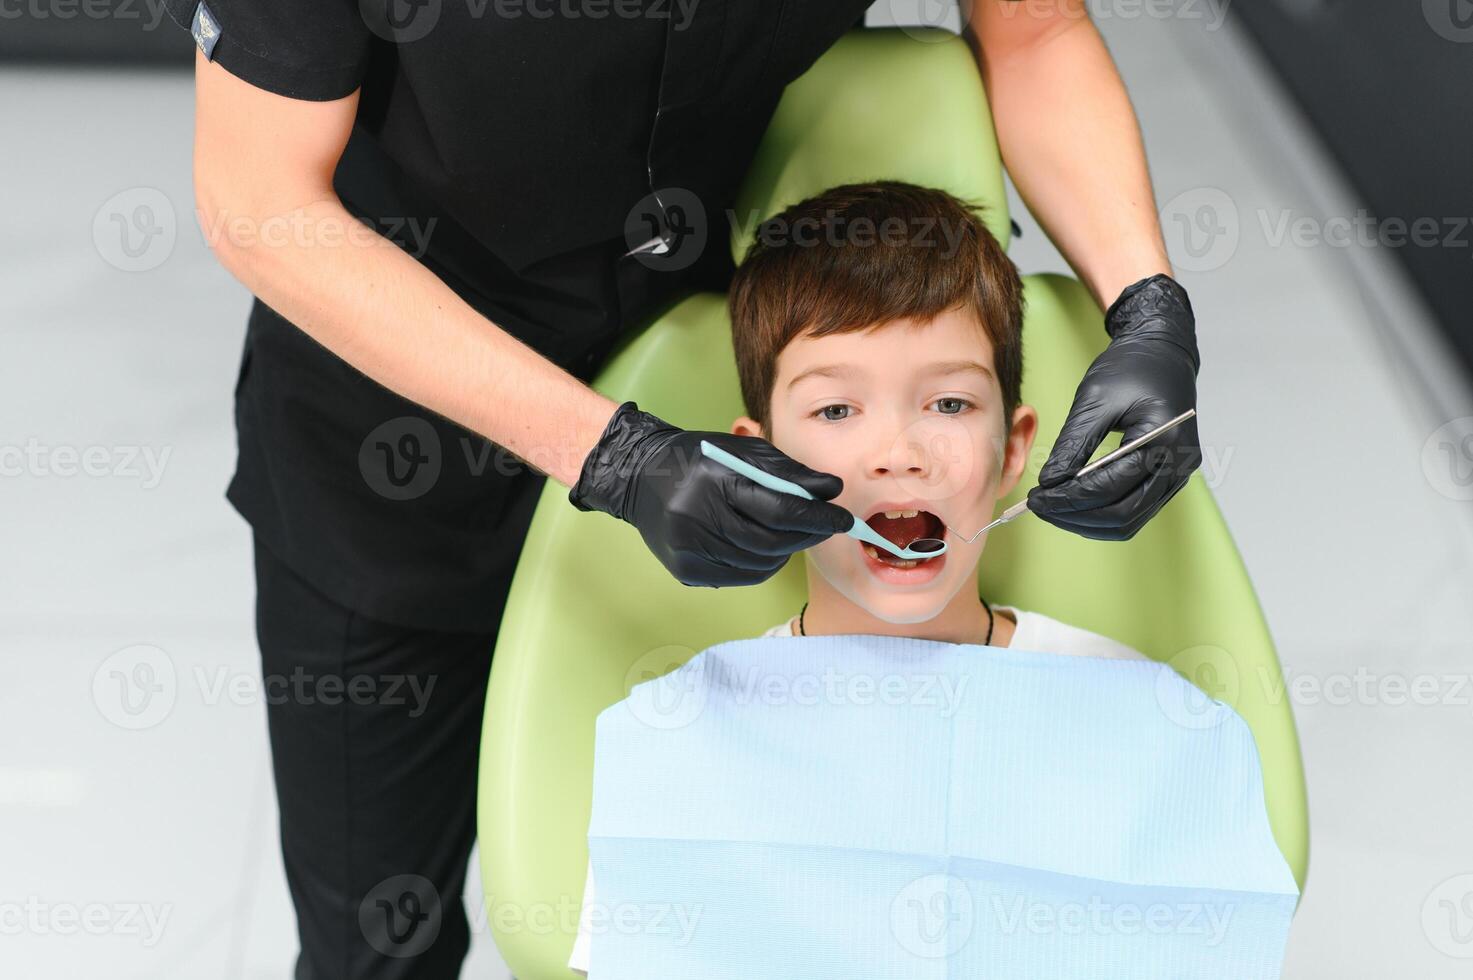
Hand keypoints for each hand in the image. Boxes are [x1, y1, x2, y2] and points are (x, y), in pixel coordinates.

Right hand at [568, 401, 853, 586]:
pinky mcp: (685, 570)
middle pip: (771, 541)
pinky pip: (740, 575)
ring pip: (759, 563)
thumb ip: (789, 472)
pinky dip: (762, 564)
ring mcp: (689, 549)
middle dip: (807, 536)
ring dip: (786, 551)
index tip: (844, 519)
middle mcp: (698, 518)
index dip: (817, 517)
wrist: (639, 476)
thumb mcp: (743, 451)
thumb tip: (831, 490)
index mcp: (715, 482)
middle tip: (826, 526)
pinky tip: (766, 548)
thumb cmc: (697, 459)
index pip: (779, 508)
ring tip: (793, 534)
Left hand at [1026, 274, 1202, 539]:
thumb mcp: (1095, 399)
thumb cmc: (1130, 368)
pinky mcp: (1168, 478)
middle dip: (1075, 516)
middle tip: (1039, 508)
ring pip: (1129, 520)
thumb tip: (1049, 484)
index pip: (1109, 487)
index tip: (1035, 498)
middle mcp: (1177, 465)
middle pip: (1122, 514)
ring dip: (1088, 522)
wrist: (1161, 351)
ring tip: (1053, 509)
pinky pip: (1135, 510)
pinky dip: (1103, 515)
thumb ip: (1073, 445)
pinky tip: (1075, 506)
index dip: (1067, 498)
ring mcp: (1177, 475)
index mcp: (1163, 440)